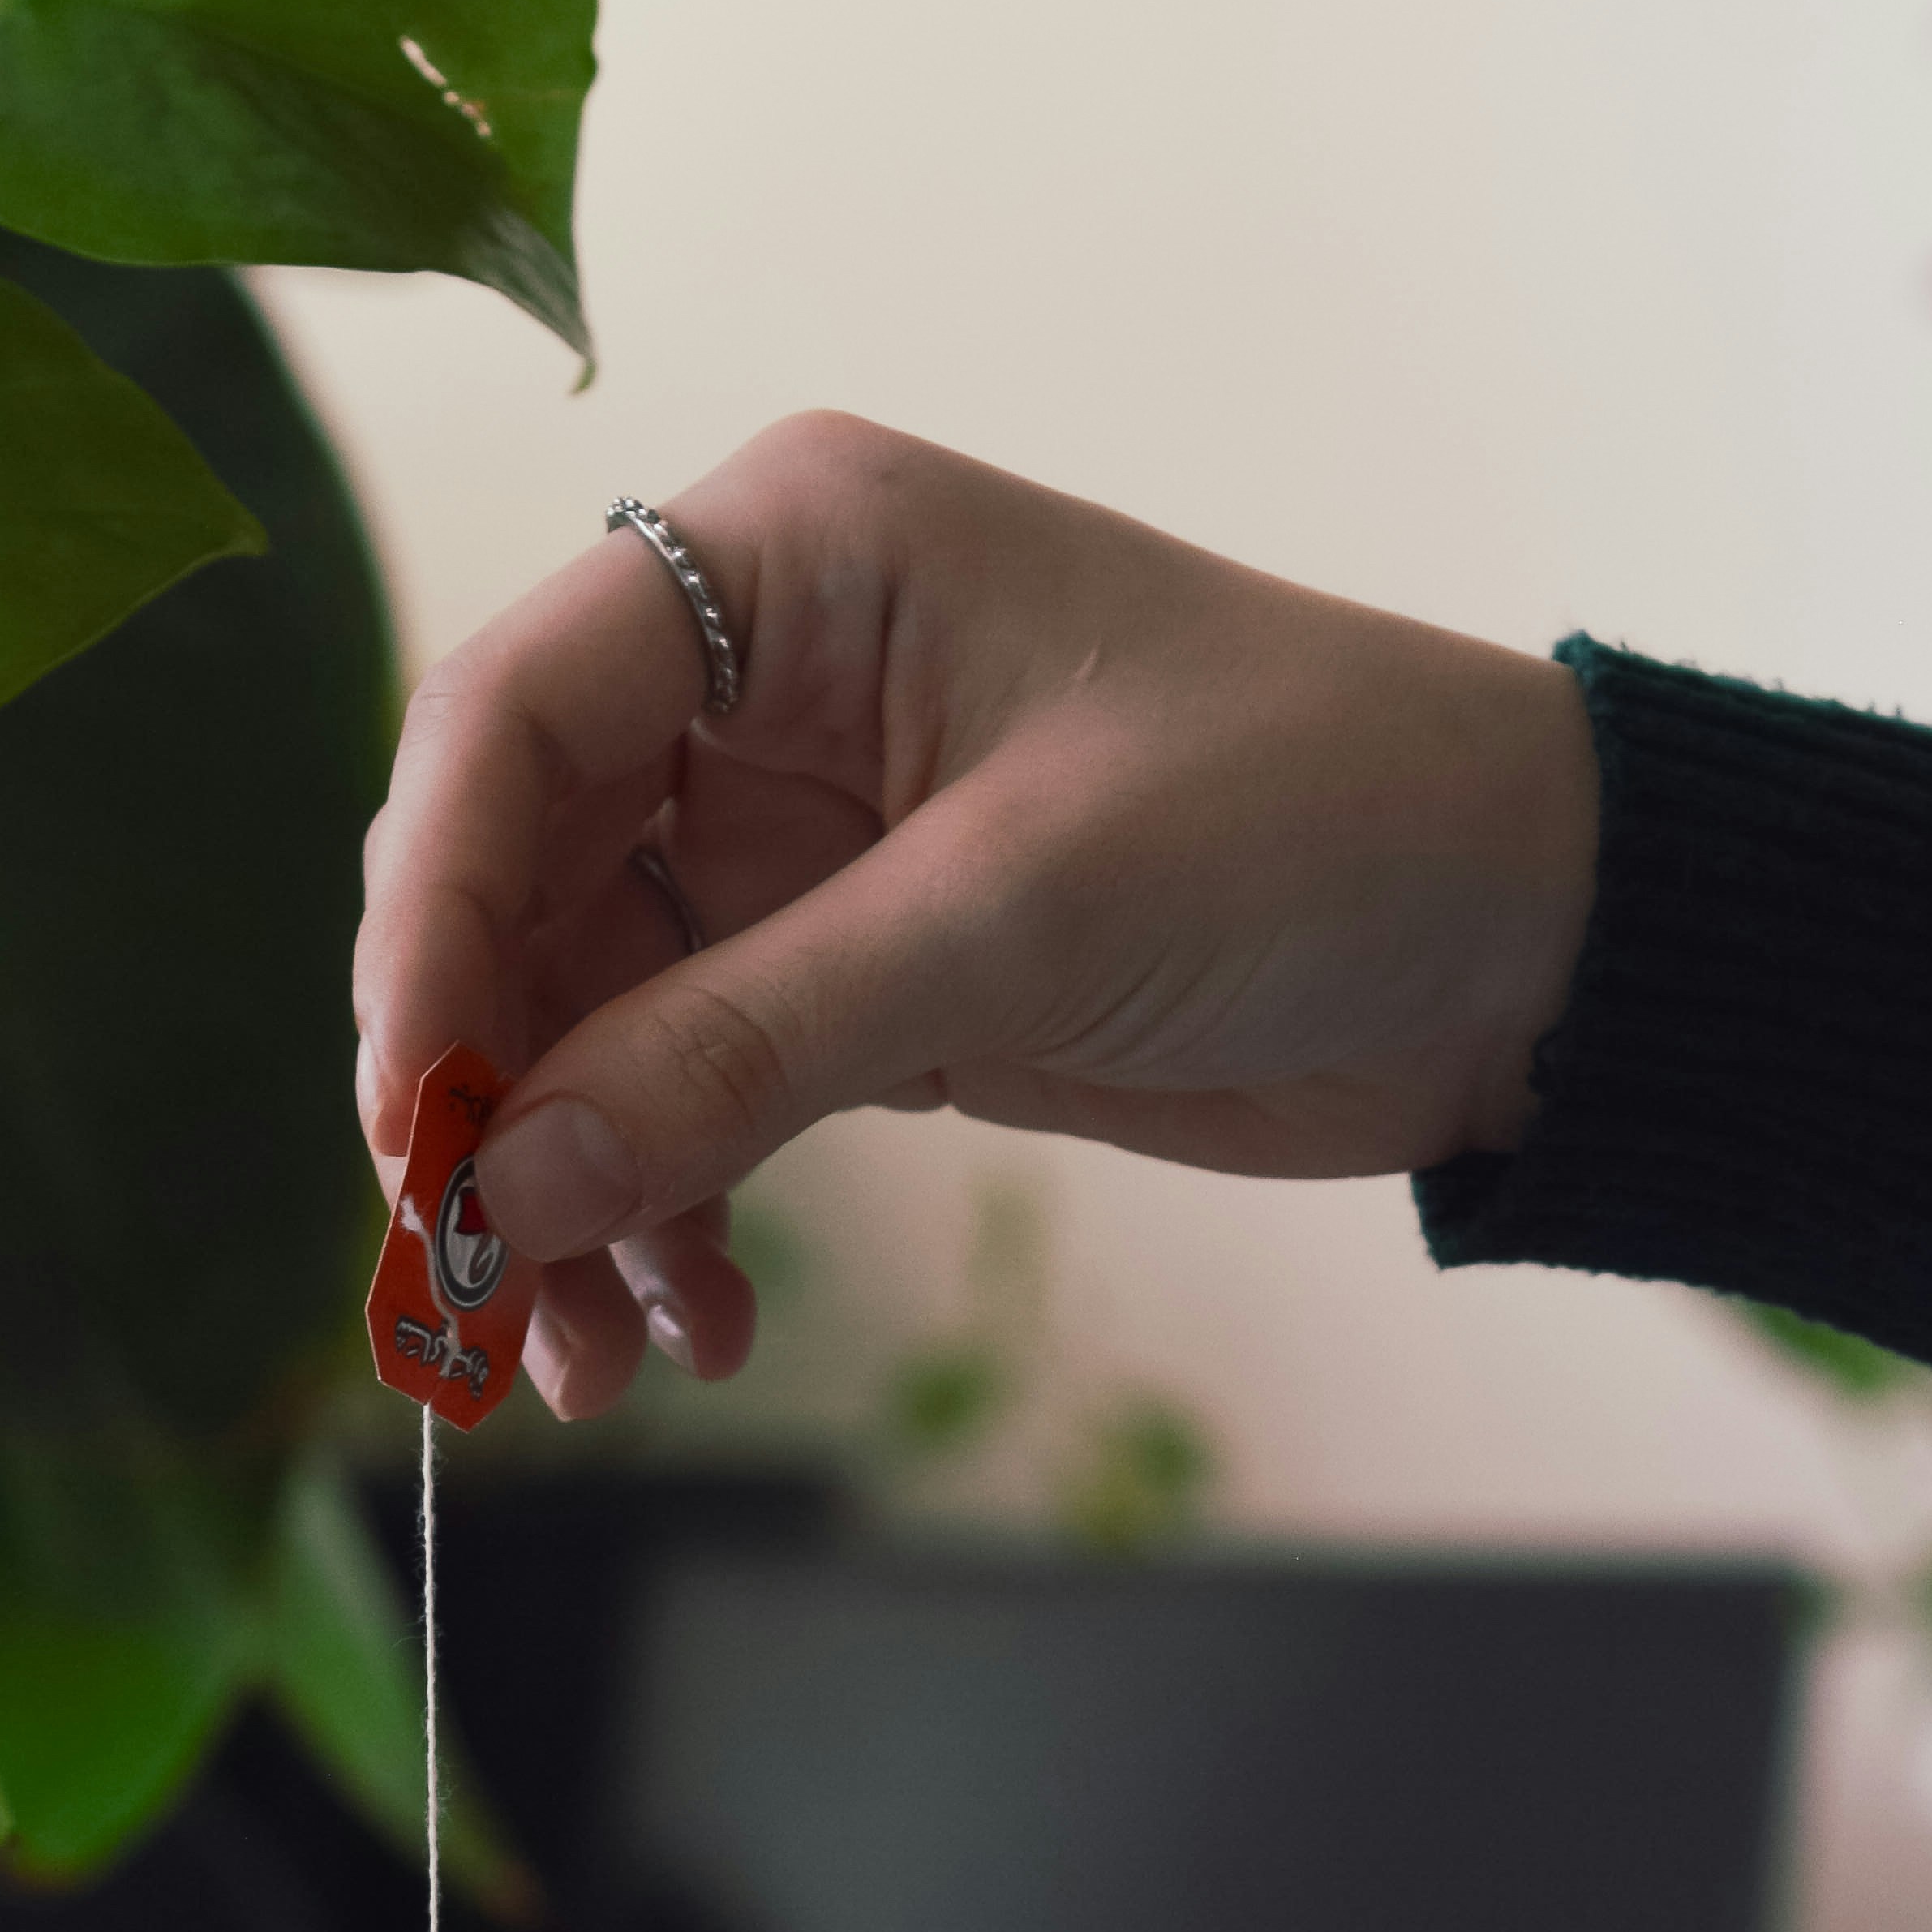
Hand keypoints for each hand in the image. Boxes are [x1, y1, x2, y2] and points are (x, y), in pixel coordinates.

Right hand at [353, 412, 1598, 1417]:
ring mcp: (790, 839)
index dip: (428, 929)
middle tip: (476, 1288)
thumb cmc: (1314, 821)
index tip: (413, 1128)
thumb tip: (516, 1184)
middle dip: (487, 1099)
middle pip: (513, 890)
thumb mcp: (1017, 921)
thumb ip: (746, 1045)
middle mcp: (752, 683)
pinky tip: (698, 1328)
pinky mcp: (846, 976)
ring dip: (568, 1198)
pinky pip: (683, 1103)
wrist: (1517, 931)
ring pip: (583, 1025)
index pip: (506, 726)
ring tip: (591, 1368)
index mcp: (784, 564)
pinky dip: (666, 1219)